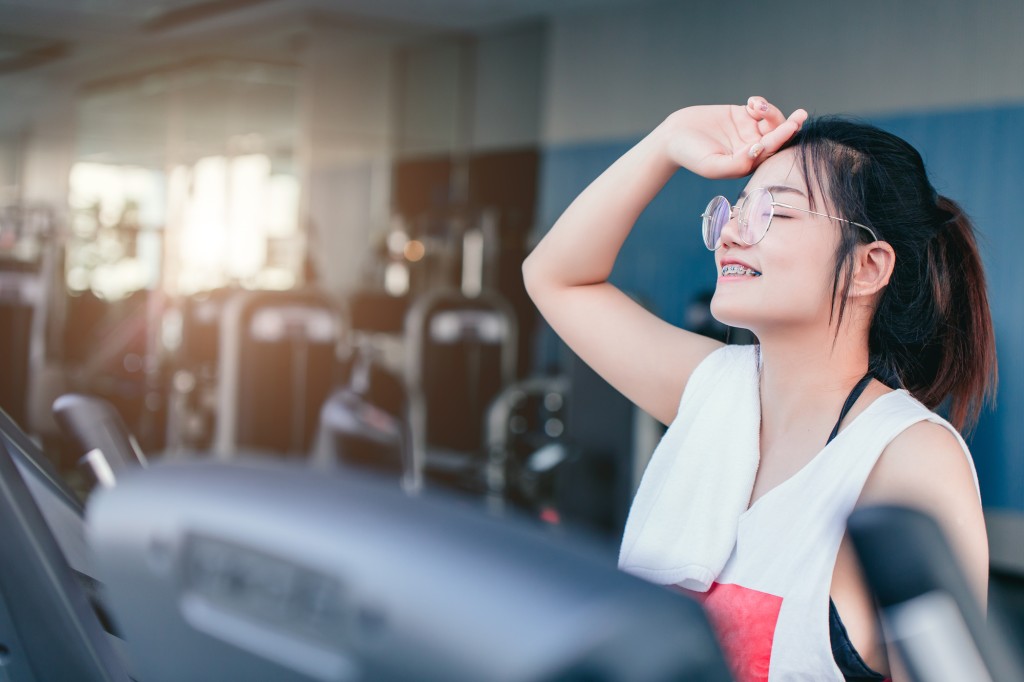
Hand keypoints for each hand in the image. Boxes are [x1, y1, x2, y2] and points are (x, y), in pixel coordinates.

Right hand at [662, 96, 807, 178]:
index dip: (783, 138)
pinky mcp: (742, 115)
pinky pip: (761, 108)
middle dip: (788, 125)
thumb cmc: (691, 156)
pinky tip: (751, 103)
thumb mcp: (713, 166)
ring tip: (755, 107)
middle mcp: (752, 148)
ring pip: (772, 120)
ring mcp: (748, 130)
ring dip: (770, 111)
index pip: (772, 151)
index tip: (792, 126)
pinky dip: (761, 103)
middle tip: (799, 115)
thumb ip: (738, 163)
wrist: (673, 137)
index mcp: (749, 164)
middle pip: (778, 136)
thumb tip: (759, 150)